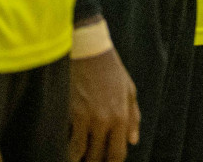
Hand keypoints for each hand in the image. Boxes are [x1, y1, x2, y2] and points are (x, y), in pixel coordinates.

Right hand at [69, 46, 139, 161]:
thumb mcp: (129, 91)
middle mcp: (106, 121)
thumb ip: (133, 118)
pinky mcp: (72, 114)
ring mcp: (88, 119)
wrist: (89, 53)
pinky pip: (70, 142)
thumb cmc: (111, 71)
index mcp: (122, 117)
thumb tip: (134, 141)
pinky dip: (69, 151)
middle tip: (91, 160)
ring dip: (80, 159)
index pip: (118, 154)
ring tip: (80, 158)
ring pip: (82, 154)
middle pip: (99, 157)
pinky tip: (68, 151)